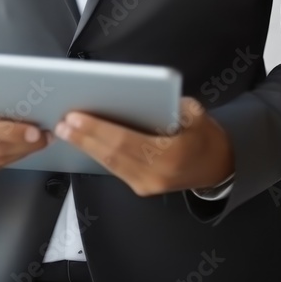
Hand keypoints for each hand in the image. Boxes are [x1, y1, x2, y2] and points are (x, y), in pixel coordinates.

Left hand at [53, 96, 233, 196]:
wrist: (219, 167)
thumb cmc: (205, 135)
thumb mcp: (196, 113)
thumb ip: (171, 105)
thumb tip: (138, 94)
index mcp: (170, 155)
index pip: (125, 141)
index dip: (98, 129)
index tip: (75, 116)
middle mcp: (156, 175)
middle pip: (112, 155)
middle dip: (84, 138)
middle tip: (61, 122)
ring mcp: (147, 185)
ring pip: (110, 164)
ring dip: (85, 147)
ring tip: (64, 130)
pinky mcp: (142, 187)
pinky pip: (115, 169)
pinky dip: (97, 154)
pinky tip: (81, 141)